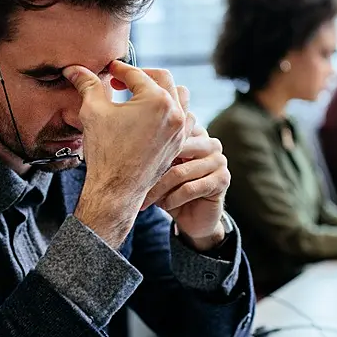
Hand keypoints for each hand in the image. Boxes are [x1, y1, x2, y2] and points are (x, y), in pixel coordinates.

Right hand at [65, 61, 188, 247]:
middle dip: (141, 75)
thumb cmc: (105, 151)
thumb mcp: (93, 112)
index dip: (119, 69)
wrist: (116, 189)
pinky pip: (182, 117)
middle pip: (163, 78)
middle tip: (122, 80)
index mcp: (156, 100)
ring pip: (179, 95)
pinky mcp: (179, 143)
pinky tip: (150, 116)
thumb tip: (74, 69)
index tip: (109, 70)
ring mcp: (180, 129)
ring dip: (161, 90)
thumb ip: (87, 85)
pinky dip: (169, 110)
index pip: (136, 74)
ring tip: (140, 96)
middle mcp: (175, 112)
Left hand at [142, 86, 230, 251]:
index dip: (148, 140)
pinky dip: (170, 198)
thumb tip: (114, 119)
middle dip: (151, 168)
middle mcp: (209, 141)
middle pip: (174, 148)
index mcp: (194, 131)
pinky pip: (189, 188)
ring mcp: (218, 160)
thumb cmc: (168, 187)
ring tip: (144, 198)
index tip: (126, 153)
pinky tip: (160, 205)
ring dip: (158, 188)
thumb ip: (147, 142)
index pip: (171, 126)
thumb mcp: (155, 163)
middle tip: (132, 180)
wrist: (191, 218)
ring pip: (179, 171)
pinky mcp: (221, 180)